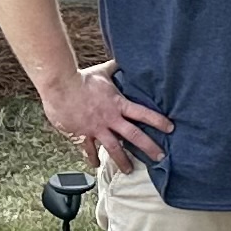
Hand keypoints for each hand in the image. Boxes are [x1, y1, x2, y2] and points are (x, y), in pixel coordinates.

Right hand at [37, 62, 167, 168]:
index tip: (170, 128)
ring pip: (114, 149)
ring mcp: (96, 129)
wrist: (60, 87)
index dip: (158, 121)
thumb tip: (124, 60)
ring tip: (130, 171)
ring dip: (123, 161)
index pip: (143, 113)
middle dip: (149, 147)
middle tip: (160, 157)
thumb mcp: (102, 72)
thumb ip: (115, 68)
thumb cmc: (81, 79)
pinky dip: (92, 159)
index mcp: (118, 104)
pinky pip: (89, 150)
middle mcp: (110, 119)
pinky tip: (96, 165)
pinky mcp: (82, 135)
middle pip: (134, 136)